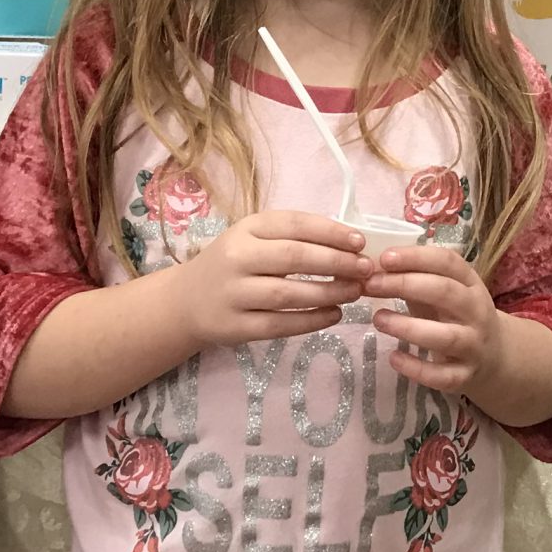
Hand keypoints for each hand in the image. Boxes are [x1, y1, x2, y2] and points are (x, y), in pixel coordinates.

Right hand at [169, 211, 371, 348]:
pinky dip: (311, 321)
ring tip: (354, 292)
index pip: (294, 224)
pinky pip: (279, 325)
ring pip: (287, 294)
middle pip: (293, 258)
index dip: (330, 232)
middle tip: (365, 269)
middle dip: (336, 262)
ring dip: (328, 293)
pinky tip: (333, 315)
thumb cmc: (234, 264)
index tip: (360, 241)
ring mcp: (233, 294)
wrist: (186, 301)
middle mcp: (237, 258)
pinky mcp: (235, 327)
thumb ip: (294, 237)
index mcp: (247, 229)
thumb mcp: (255, 239)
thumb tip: (350, 243)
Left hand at [368, 242, 504, 396]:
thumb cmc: (457, 317)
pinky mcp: (465, 376)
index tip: (384, 258)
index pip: (448, 262)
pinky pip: (441, 375)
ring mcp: (474, 345)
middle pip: (445, 292)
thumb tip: (373, 269)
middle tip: (371, 285)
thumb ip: (415, 280)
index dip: (415, 257)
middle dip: (405, 285)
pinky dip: (416, 368)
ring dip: (408, 327)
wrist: (494, 357)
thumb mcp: (444, 293)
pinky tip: (394, 357)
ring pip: (445, 337)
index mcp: (471, 284)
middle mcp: (477, 312)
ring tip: (378, 319)